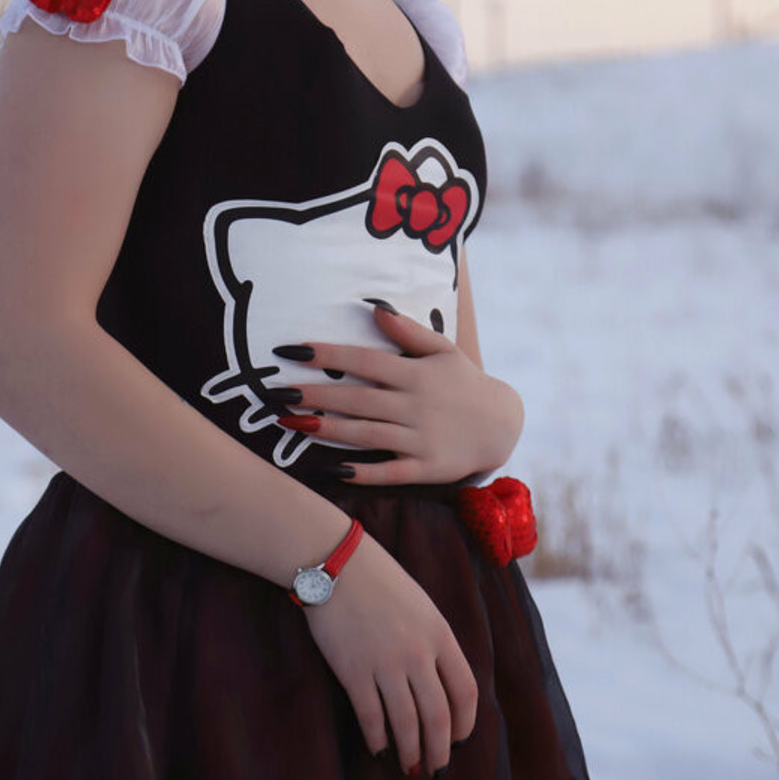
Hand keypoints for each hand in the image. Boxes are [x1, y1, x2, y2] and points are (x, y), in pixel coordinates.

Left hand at [270, 301, 522, 485]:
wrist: (502, 424)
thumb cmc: (463, 382)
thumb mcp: (443, 350)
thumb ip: (408, 331)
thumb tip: (373, 307)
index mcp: (416, 374)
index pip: (364, 362)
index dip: (328, 356)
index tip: (291, 351)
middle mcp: (415, 405)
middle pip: (358, 400)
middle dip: (316, 396)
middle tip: (277, 393)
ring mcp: (421, 439)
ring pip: (367, 435)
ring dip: (328, 430)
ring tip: (291, 424)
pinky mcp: (427, 468)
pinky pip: (391, 471)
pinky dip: (364, 472)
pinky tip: (334, 469)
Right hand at [303, 529, 478, 772]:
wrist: (335, 564)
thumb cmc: (378, 581)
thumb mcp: (421, 606)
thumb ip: (434, 642)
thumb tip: (439, 686)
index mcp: (440, 634)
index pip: (466, 691)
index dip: (465, 724)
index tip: (459, 741)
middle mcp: (418, 653)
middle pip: (438, 716)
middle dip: (438, 750)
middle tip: (435, 770)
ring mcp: (385, 664)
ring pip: (406, 723)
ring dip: (410, 752)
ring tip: (409, 768)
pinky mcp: (353, 671)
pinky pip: (371, 716)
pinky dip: (377, 739)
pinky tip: (379, 749)